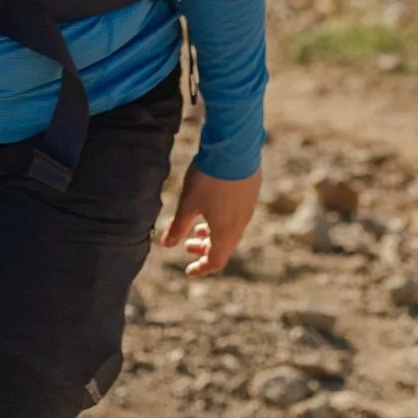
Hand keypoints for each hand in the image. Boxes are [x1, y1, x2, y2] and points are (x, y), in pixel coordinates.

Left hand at [161, 160, 261, 276]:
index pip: (216, 261)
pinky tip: (210, 205)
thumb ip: (177, 227)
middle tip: (187, 244)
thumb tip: (166, 245)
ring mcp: (247, 208)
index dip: (201, 268)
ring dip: (213, 233)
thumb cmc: (208, 179)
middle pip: (224, 246)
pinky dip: (222, 219)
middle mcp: (240, 224)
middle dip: (204, 249)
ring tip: (197, 226)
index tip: (188, 270)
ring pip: (230, 230)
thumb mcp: (187, 204)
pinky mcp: (250, 192)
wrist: (234, 148)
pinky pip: (236, 215)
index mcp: (226, 232)